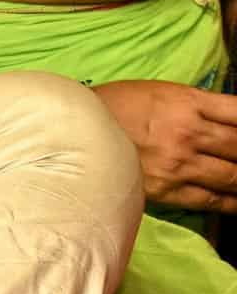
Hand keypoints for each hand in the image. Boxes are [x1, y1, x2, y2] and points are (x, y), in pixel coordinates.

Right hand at [95, 78, 236, 211]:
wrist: (72, 130)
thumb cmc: (116, 105)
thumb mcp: (161, 92)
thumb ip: (199, 105)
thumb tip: (232, 120)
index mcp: (187, 102)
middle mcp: (188, 133)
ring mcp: (180, 164)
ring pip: (235, 176)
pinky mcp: (168, 189)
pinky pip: (213, 200)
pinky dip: (233, 202)